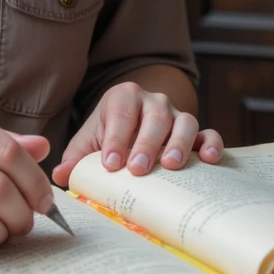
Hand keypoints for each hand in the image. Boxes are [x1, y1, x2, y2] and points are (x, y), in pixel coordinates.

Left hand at [51, 81, 222, 186]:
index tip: (111, 164)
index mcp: (122, 98)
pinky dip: (212, 145)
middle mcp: (153, 101)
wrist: (131, 133)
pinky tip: (209, 160)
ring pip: (184, 122)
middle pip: (154, 117)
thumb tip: (60, 176)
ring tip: (170, 166)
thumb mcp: (87, 144)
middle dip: (145, 144)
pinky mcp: (196, 133)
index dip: (116, 139)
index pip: (120, 114)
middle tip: (137, 169)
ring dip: (178, 143)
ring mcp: (176, 115)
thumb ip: (74, 159)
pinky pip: (209, 133)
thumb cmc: (107, 139)